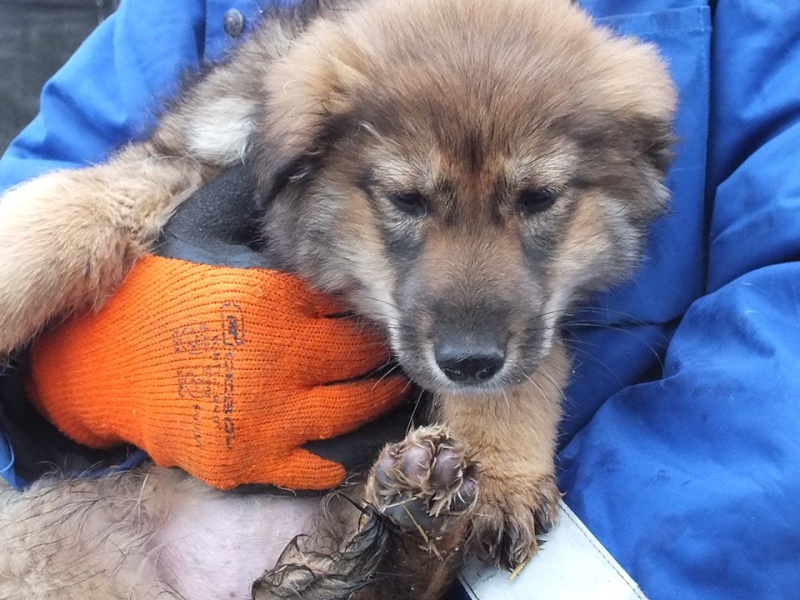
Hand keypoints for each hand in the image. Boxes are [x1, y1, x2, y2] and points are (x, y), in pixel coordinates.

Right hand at [28, 166, 408, 490]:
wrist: (93, 362)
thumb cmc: (155, 293)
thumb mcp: (202, 234)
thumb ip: (254, 208)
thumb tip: (292, 170)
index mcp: (271, 301)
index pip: (348, 302)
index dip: (366, 303)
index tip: (379, 302)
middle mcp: (278, 360)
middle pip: (361, 357)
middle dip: (380, 349)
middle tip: (395, 345)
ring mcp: (266, 418)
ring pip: (356, 412)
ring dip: (380, 399)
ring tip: (391, 387)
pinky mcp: (250, 462)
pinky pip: (321, 467)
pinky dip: (343, 452)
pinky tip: (354, 435)